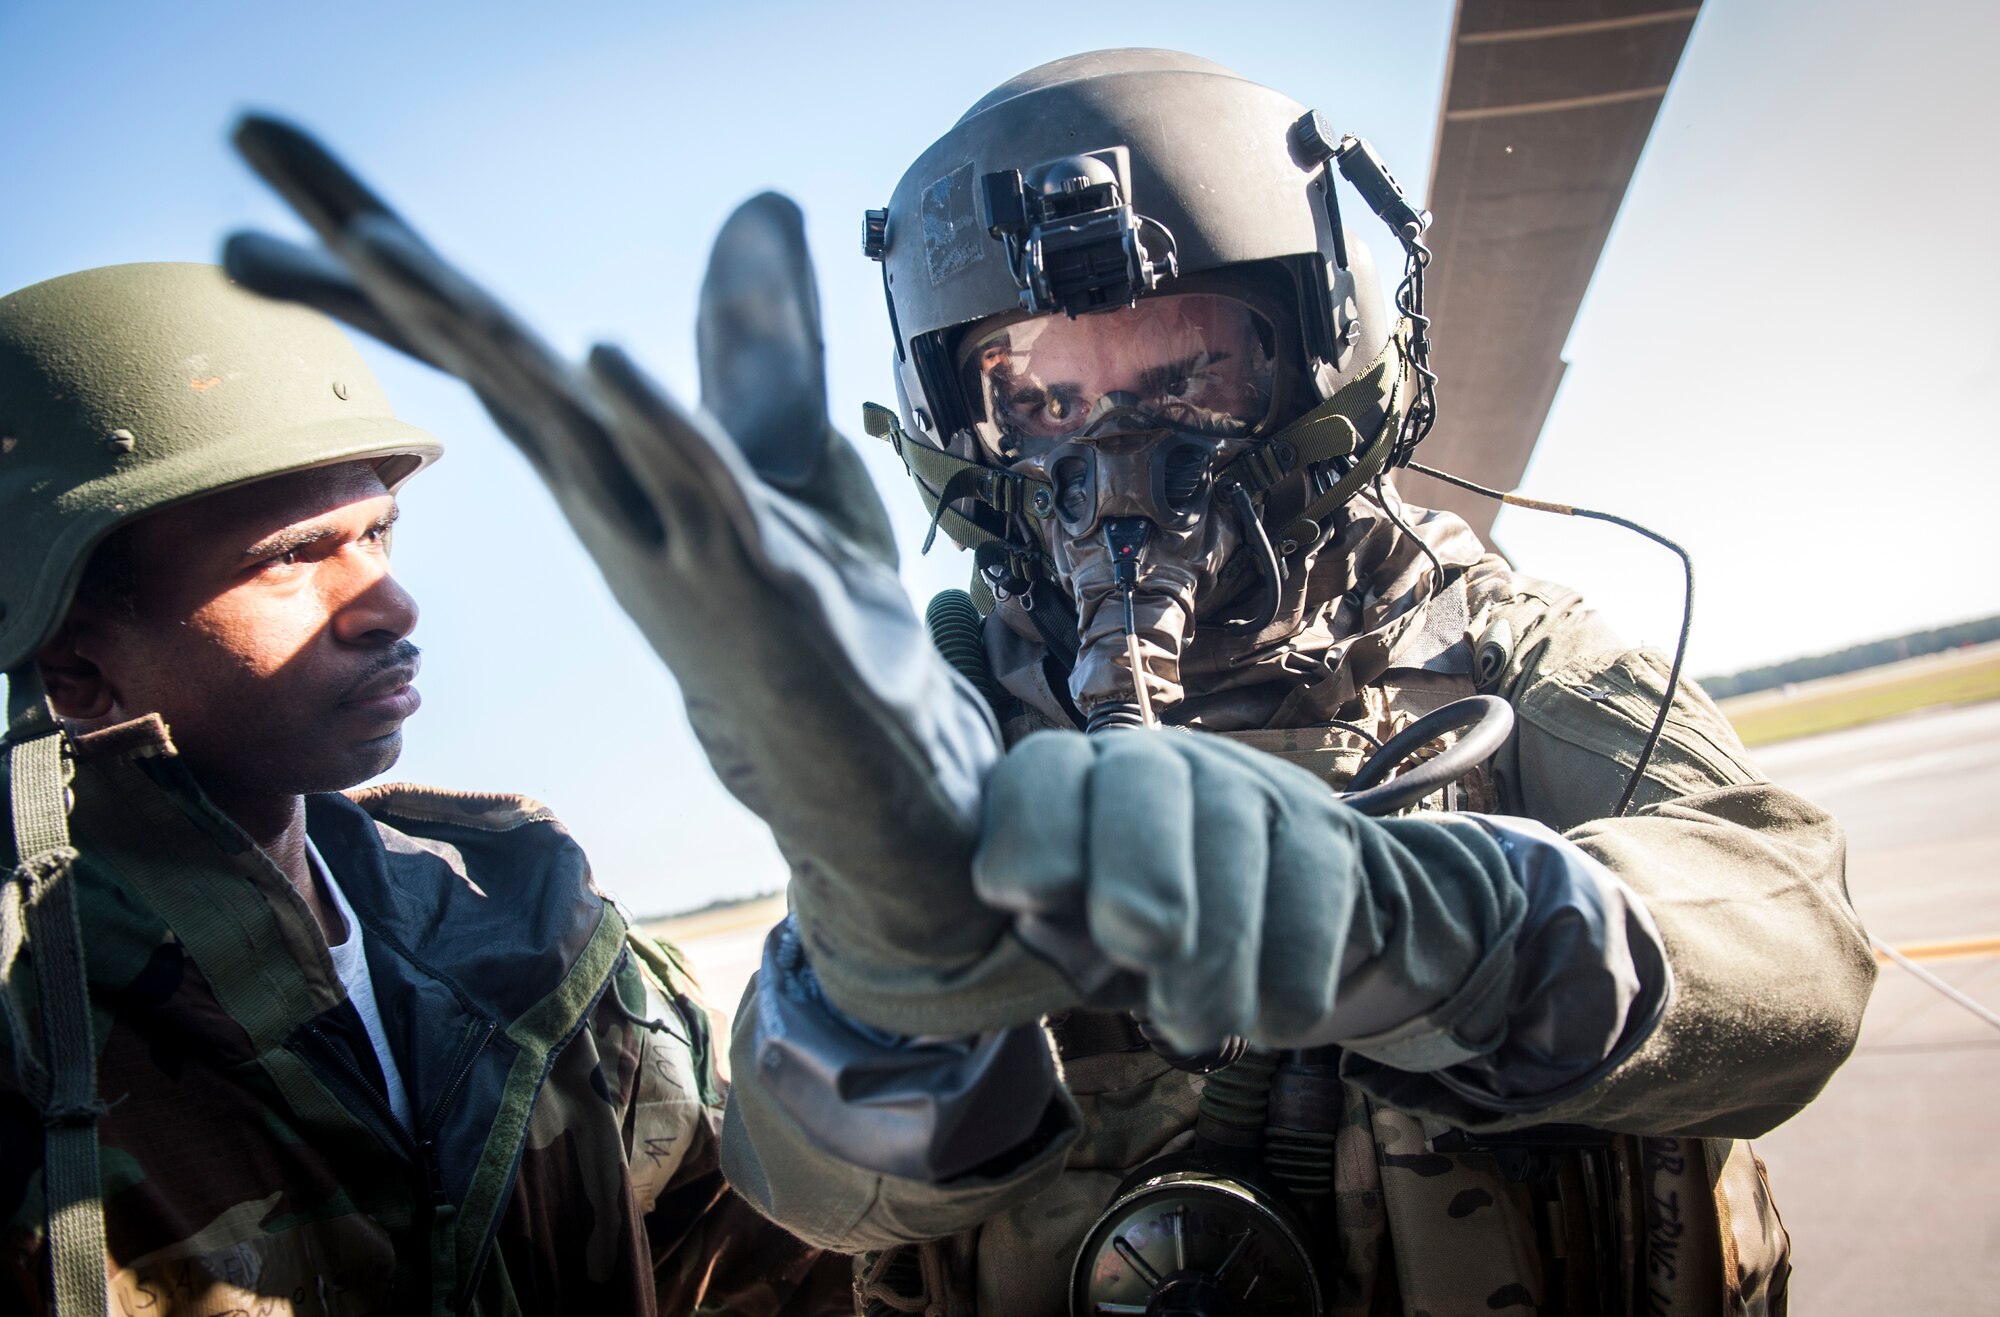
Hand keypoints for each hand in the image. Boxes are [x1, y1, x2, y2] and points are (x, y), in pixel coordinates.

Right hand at [223, 116, 1059, 1033]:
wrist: (859, 765)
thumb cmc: (813, 605)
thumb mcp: (780, 449)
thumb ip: (752, 339)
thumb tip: (759, 203)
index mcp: (595, 457)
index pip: (472, 333)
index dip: (368, 249)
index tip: (258, 158)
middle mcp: (605, 494)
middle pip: (478, 351)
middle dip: (363, 252)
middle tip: (249, 138)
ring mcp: (668, 542)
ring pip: (559, 424)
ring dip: (477, 335)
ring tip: (382, 246)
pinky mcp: (755, 583)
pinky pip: (701, 493)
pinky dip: (656, 429)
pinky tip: (600, 359)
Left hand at [973, 728, 1525, 1051]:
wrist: (1257, 893)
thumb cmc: (1125, 922)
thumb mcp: (1074, 931)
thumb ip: (1053, 928)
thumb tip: (1045, 923)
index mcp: (1071, 774)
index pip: (1043, 773)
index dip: (1036, 833)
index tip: (1031, 898)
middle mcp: (1157, 758)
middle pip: (1144, 790)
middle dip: (1141, 879)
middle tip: (1143, 954)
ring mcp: (1248, 784)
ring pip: (1235, 853)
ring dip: (1215, 964)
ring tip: (1194, 1024)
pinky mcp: (1324, 826)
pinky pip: (1313, 904)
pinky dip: (1289, 983)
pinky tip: (1267, 1020)